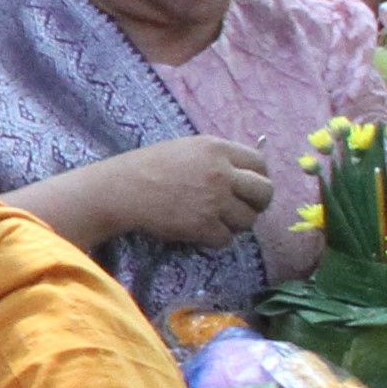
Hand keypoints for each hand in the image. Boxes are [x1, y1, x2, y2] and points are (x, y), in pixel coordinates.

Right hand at [105, 134, 279, 248]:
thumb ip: (217, 158)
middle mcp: (221, 172)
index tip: (248, 187)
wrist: (122, 189)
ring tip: (215, 220)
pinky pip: (226, 238)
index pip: (260, 163)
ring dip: (235, 224)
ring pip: (248, 219)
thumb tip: (244, 175)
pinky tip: (200, 230)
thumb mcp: (187, 149)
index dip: (258, 177)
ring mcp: (214, 200)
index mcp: (217, 148)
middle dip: (257, 204)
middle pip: (264, 192)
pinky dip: (216, 238)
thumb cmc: (149, 166)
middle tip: (241, 209)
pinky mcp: (203, 225)